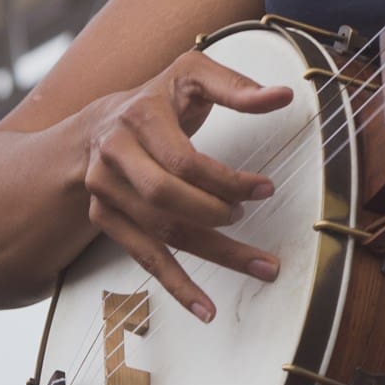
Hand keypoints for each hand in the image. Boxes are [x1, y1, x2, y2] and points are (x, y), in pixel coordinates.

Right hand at [79, 51, 292, 321]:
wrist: (100, 122)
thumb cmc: (161, 98)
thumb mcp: (193, 76)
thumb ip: (236, 86)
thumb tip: (283, 95)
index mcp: (140, 116)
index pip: (184, 160)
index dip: (227, 179)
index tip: (265, 189)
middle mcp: (114, 152)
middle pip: (166, 198)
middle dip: (216, 215)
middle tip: (252, 218)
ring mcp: (105, 188)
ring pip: (161, 231)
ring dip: (213, 254)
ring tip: (260, 267)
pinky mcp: (105, 216)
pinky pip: (143, 256)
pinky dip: (176, 285)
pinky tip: (205, 309)